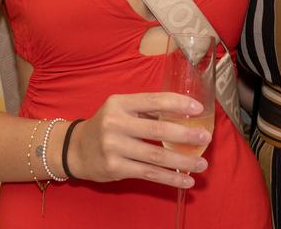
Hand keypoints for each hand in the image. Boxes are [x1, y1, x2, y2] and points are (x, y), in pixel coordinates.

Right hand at [66, 92, 210, 187]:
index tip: (198, 109)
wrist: (75, 149)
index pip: (154, 101)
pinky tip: (185, 180)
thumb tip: (185, 115)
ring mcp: (114, 147)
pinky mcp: (115, 168)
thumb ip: (146, 110)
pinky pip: (148, 173)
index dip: (178, 103)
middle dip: (186, 135)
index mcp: (120, 103)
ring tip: (201, 164)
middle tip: (205, 139)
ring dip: (183, 161)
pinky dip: (170, 178)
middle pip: (157, 130)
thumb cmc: (107, 126)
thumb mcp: (120, 110)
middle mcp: (115, 123)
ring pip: (156, 156)